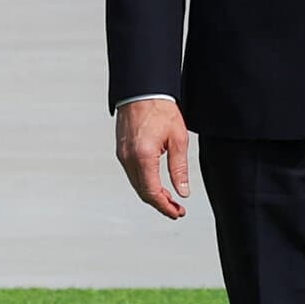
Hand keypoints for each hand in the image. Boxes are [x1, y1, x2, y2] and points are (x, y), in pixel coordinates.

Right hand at [116, 98, 192, 219]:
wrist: (143, 90)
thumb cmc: (161, 110)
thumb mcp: (178, 139)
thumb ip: (179, 168)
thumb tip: (183, 191)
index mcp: (143, 157)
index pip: (152, 192)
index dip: (165, 207)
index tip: (177, 213)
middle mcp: (128, 158)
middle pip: (142, 191)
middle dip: (160, 204)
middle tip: (177, 210)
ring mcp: (122, 154)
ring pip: (136, 184)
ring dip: (152, 194)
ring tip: (170, 199)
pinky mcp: (121, 150)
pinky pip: (132, 173)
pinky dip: (144, 183)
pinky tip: (156, 184)